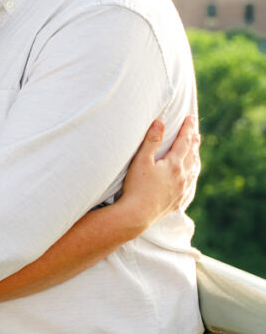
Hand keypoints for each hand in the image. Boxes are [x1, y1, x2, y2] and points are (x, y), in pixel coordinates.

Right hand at [120, 116, 199, 230]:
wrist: (136, 215)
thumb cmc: (136, 187)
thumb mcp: (141, 160)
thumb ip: (151, 140)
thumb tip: (160, 122)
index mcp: (174, 165)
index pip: (184, 142)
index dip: (187, 129)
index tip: (191, 118)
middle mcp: (182, 177)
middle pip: (192, 156)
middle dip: (194, 143)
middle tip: (197, 134)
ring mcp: (181, 191)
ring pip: (193, 172)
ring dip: (196, 160)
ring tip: (197, 154)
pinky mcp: (177, 202)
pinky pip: (190, 189)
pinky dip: (192, 180)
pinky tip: (191, 181)